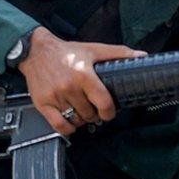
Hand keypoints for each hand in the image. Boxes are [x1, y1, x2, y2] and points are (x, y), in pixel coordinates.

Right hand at [19, 27, 145, 135]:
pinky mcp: (43, 103)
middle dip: (94, 114)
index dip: (109, 112)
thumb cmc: (66, 51)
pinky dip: (68, 128)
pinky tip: (71, 122)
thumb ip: (119, 53)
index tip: (109, 112)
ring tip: (82, 111)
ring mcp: (55, 97)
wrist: (36, 51)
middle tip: (93, 108)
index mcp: (84, 74)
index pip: (103, 103)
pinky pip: (59, 126)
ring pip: (76, 121)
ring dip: (82, 120)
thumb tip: (141, 56)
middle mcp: (69, 87)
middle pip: (90, 114)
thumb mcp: (94, 49)